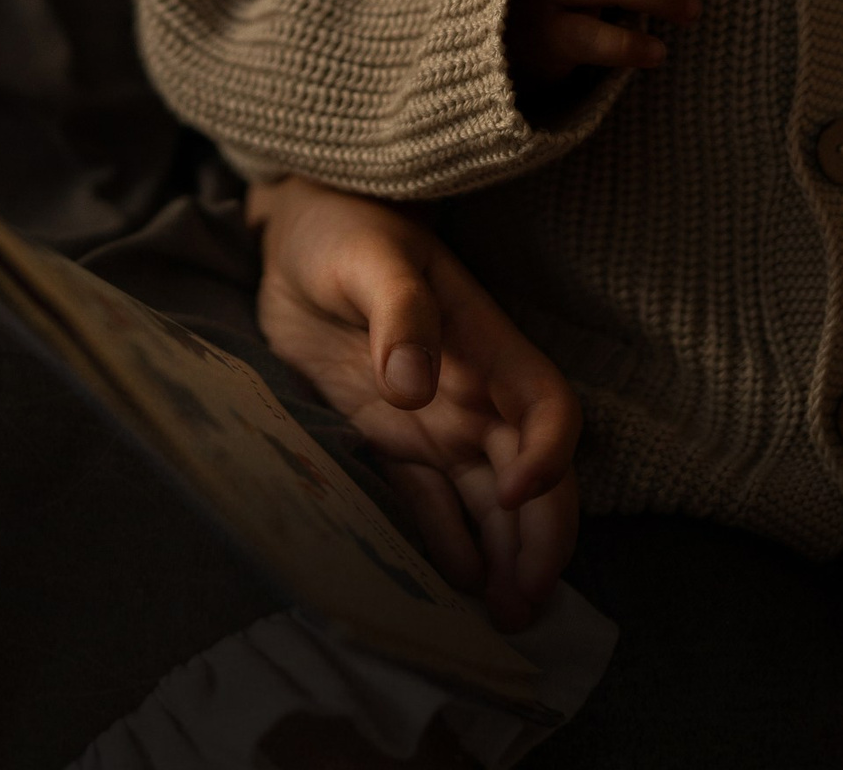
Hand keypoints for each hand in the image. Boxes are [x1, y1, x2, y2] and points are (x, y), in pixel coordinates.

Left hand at [248, 173, 580, 631]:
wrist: (294, 231)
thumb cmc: (344, 225)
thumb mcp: (371, 257)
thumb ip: (400, 313)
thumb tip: (413, 385)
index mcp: (484, 342)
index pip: (546, 406)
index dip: (549, 454)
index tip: (517, 492)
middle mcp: (472, 391)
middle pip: (531, 473)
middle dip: (541, 538)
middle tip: (525, 602)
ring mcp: (434, 419)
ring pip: (491, 500)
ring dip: (507, 556)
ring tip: (505, 616)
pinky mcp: (391, 438)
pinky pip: (431, 500)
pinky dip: (450, 542)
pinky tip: (458, 582)